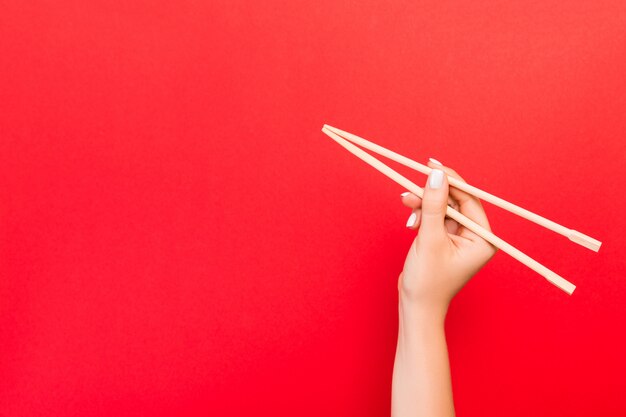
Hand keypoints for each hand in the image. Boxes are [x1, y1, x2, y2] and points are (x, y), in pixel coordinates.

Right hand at [398, 160, 496, 312]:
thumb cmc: (427, 282)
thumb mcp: (429, 239)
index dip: (450, 180)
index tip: (431, 166)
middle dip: (431, 194)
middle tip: (411, 186)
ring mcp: (460, 238)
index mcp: (483, 239)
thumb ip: (433, 205)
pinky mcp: (445, 240)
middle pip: (455, 201)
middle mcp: (476, 237)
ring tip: (406, 204)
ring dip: (423, 204)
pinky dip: (421, 215)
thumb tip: (436, 174)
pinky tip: (411, 221)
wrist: (415, 307)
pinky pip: (435, 217)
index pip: (469, 199)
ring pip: (442, 207)